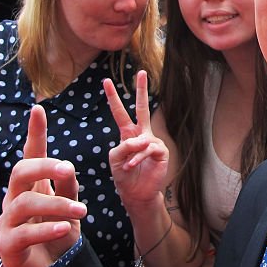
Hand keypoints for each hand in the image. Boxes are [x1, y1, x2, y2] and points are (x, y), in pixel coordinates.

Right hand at [0, 105, 84, 266]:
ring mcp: (8, 221)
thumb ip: (68, 190)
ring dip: (56, 205)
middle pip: (20, 171)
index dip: (34, 133)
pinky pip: (23, 233)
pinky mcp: (8, 244)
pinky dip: (46, 229)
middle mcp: (15, 198)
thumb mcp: (69, 208)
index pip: (31, 155)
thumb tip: (68, 169)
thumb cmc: (56, 234)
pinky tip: (64, 228)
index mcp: (32, 185)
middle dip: (44, 167)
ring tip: (82, 212)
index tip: (38, 109)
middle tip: (69, 170)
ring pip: (25, 203)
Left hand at [104, 71, 168, 208]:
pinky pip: (148, 149)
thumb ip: (122, 146)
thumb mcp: (114, 159)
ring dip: (131, 155)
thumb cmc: (124, 176)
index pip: (120, 112)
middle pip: (142, 108)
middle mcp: (142, 134)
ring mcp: (152, 142)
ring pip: (140, 139)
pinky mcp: (161, 151)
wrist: (136, 194)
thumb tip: (140, 141)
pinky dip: (138, 158)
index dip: (113, 97)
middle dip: (142, 90)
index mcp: (128, 134)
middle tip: (142, 72)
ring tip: (127, 166)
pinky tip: (132, 166)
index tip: (106, 81)